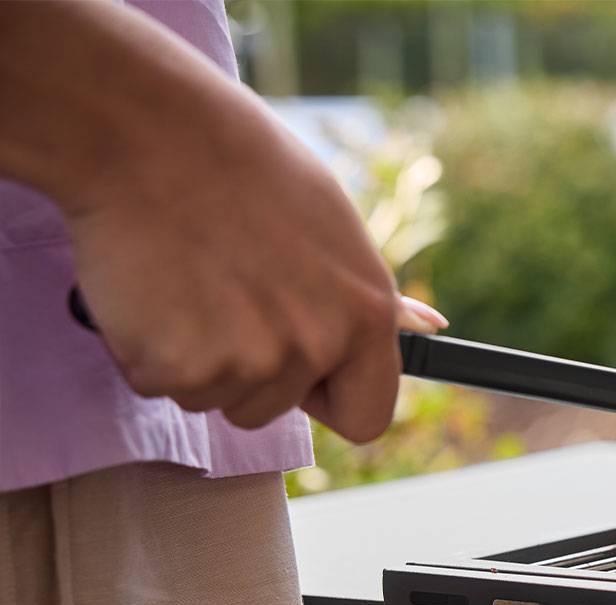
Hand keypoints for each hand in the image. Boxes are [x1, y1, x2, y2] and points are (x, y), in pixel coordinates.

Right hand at [1, 2, 445, 442]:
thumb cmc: (247, 173)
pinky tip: (151, 288)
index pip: (367, 418)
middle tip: (221, 293)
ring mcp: (248, 361)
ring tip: (187, 281)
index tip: (303, 375)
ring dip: (192, 357)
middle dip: (244, 369)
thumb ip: (373, 297)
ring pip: (213, 398)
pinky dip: (144, 348)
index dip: (329, 399)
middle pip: (271, 410)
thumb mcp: (335, 229)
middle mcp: (317, 346)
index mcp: (367, 317)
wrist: (153, 134)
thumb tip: (430, 327)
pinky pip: (157, 383)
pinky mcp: (177, 364)